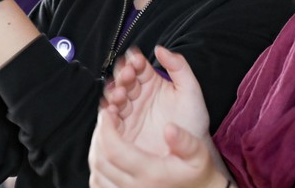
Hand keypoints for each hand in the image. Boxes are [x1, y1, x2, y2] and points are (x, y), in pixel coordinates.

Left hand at [89, 104, 223, 187]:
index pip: (115, 151)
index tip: (107, 113)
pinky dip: (97, 171)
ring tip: (102, 135)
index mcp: (150, 173)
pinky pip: (99, 186)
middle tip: (103, 120)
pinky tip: (104, 157)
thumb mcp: (198, 155)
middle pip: (101, 162)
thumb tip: (169, 128)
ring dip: (95, 152)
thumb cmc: (197, 175)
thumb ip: (185, 141)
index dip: (106, 129)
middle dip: (98, 136)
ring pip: (97, 176)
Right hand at [101, 47, 210, 155]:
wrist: (191, 153)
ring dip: (114, 92)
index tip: (137, 60)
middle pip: (122, 80)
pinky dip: (107, 114)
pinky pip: (110, 120)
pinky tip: (112, 110)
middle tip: (128, 74)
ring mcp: (128, 112)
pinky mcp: (121, 130)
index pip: (138, 66)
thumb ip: (179, 67)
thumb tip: (160, 48)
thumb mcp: (190, 91)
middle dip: (122, 75)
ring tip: (121, 94)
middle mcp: (137, 95)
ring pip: (114, 97)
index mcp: (152, 83)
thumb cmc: (193, 122)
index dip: (135, 61)